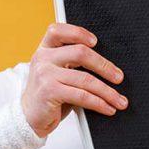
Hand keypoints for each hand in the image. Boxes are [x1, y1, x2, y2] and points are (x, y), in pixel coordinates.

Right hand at [21, 23, 126, 137]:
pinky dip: (99, 103)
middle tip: (118, 77)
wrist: (29, 118)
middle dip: (105, 66)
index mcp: (45, 48)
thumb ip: (72, 62)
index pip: (58, 30)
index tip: (96, 42)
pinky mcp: (49, 92)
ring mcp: (45, 74)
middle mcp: (43, 58)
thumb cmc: (49, 94)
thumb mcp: (57, 72)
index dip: (79, 33)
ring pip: (85, 79)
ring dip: (107, 91)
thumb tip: (108, 66)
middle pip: (80, 53)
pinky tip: (107, 108)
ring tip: (119, 100)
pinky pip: (82, 95)